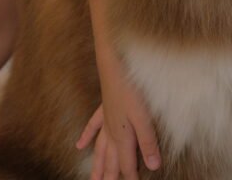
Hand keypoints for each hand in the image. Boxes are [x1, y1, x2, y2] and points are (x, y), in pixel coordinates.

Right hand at [78, 58, 160, 179]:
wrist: (116, 63)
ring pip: (99, 148)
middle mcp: (112, 131)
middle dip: (109, 177)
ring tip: (92, 179)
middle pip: (110, 160)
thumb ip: (148, 141)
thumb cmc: (131, 88)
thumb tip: (153, 166)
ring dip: (97, 164)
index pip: (126, 164)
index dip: (131, 177)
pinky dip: (86, 135)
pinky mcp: (104, 106)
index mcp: (122, 136)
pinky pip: (93, 125)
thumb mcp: (144, 116)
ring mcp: (106, 119)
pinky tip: (79, 145)